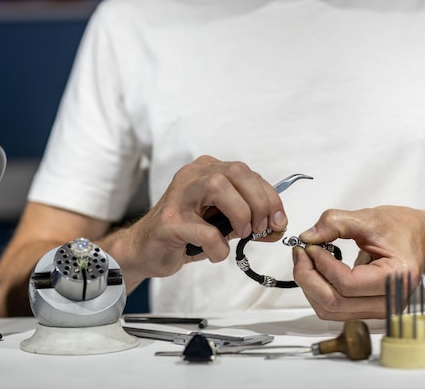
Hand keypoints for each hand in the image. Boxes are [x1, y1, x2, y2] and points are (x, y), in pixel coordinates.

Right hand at [111, 155, 287, 287]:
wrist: (145, 249)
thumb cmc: (186, 234)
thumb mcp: (223, 224)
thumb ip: (249, 221)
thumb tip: (278, 227)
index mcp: (207, 170)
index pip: (247, 173)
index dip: (270, 196)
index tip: (278, 220)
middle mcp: (192, 176)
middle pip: (236, 172)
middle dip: (258, 202)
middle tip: (259, 228)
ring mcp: (178, 196)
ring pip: (218, 187)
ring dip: (240, 214)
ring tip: (240, 234)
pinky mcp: (169, 221)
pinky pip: (204, 230)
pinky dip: (218, 246)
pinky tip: (215, 253)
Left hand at [292, 206, 424, 319]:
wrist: (420, 239)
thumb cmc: (402, 229)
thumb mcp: (369, 218)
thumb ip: (336, 223)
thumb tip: (308, 236)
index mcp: (395, 277)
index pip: (347, 284)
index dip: (322, 265)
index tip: (310, 246)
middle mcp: (389, 301)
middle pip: (334, 303)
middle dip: (308, 277)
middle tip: (300, 253)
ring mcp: (378, 309)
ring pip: (330, 310)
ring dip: (310, 285)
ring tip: (306, 260)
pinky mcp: (367, 308)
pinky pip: (334, 308)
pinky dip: (318, 290)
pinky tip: (317, 269)